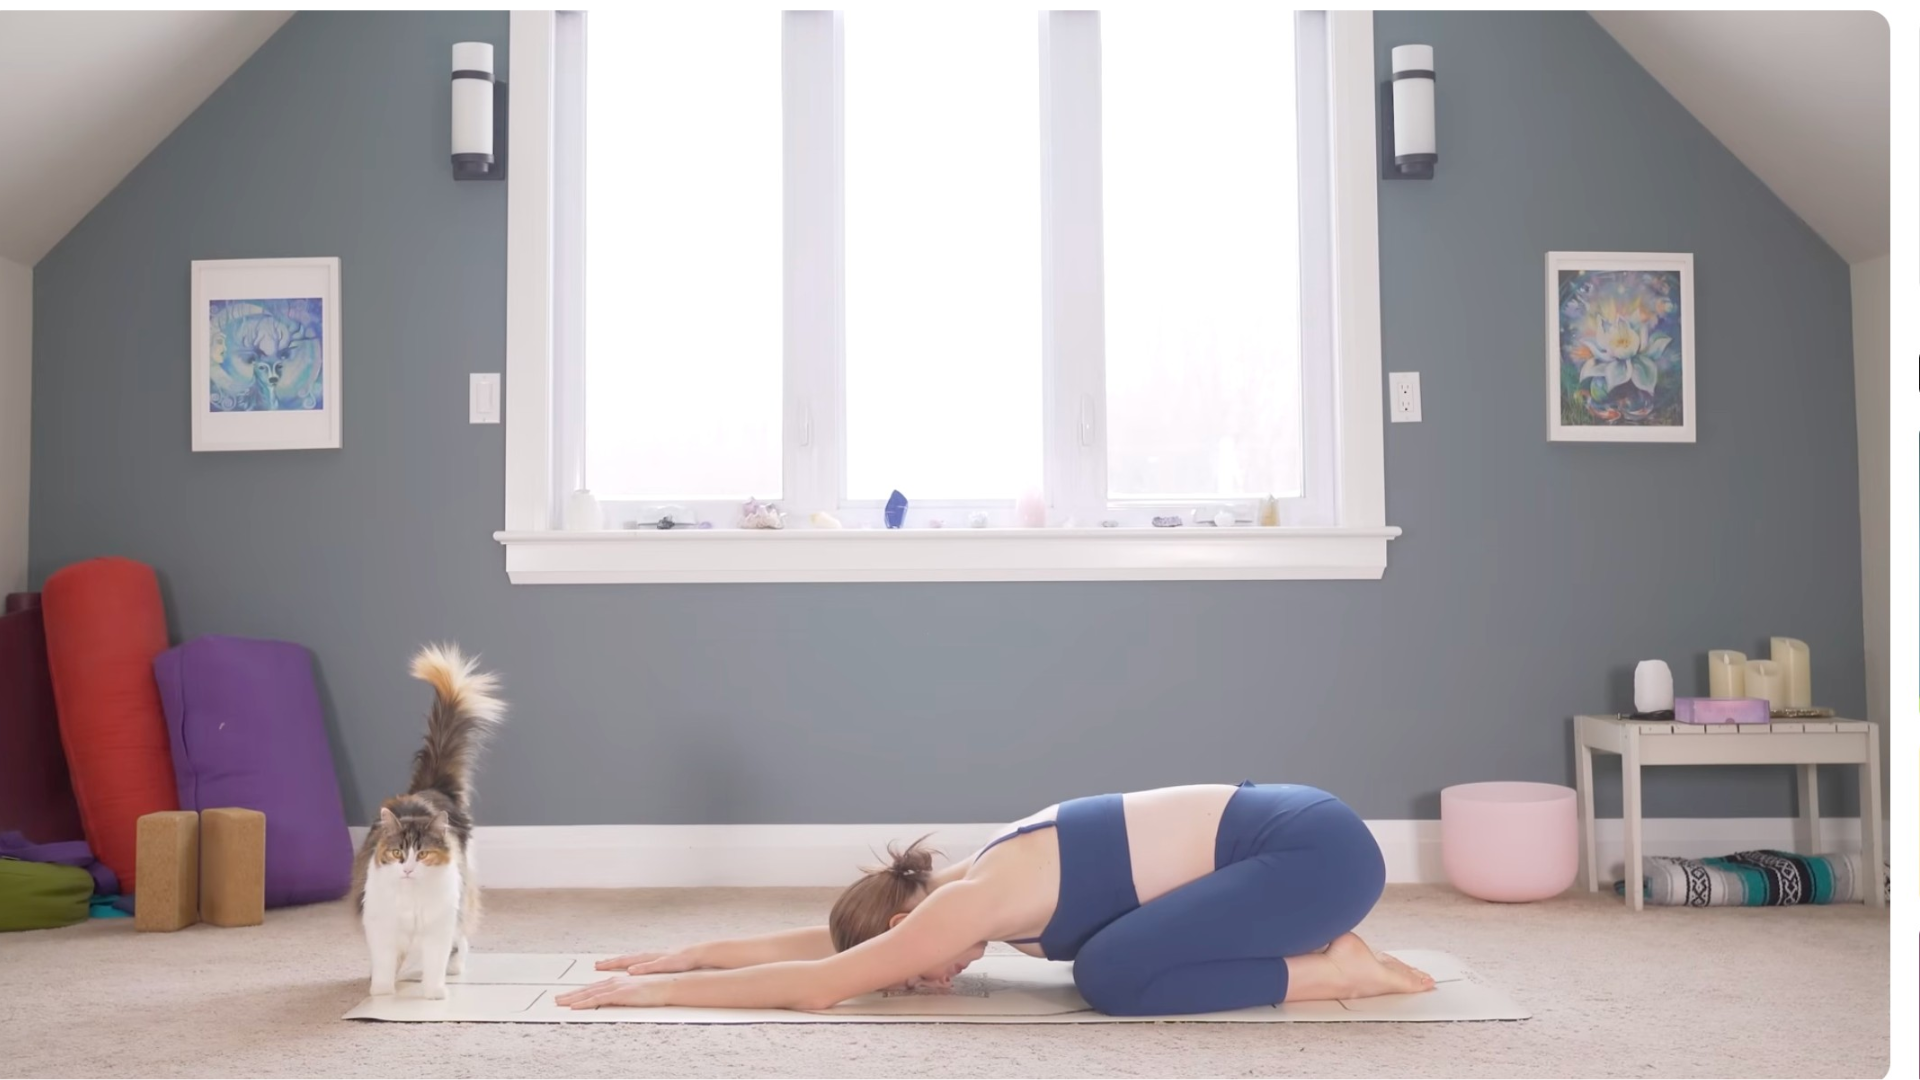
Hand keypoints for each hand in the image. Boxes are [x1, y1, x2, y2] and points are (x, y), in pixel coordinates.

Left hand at [555, 975, 669, 1009]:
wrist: (668, 984)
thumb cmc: (657, 989)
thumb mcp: (637, 992)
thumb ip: (626, 994)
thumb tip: (619, 1000)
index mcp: (618, 981)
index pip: (595, 987)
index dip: (581, 991)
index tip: (569, 996)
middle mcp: (614, 981)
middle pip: (588, 988)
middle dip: (571, 994)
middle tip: (557, 999)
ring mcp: (615, 987)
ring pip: (589, 993)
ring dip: (572, 998)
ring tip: (559, 1002)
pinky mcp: (618, 994)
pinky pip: (597, 999)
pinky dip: (584, 1003)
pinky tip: (574, 1006)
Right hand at [594, 950, 699, 974]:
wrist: (694, 954)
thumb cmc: (680, 960)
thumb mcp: (664, 965)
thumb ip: (647, 968)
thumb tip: (630, 970)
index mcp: (645, 958)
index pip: (623, 961)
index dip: (610, 964)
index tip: (597, 966)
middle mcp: (645, 956)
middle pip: (623, 959)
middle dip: (609, 962)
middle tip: (596, 965)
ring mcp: (650, 956)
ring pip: (629, 959)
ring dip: (617, 962)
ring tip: (607, 964)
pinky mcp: (655, 959)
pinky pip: (635, 960)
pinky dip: (627, 962)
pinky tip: (627, 966)